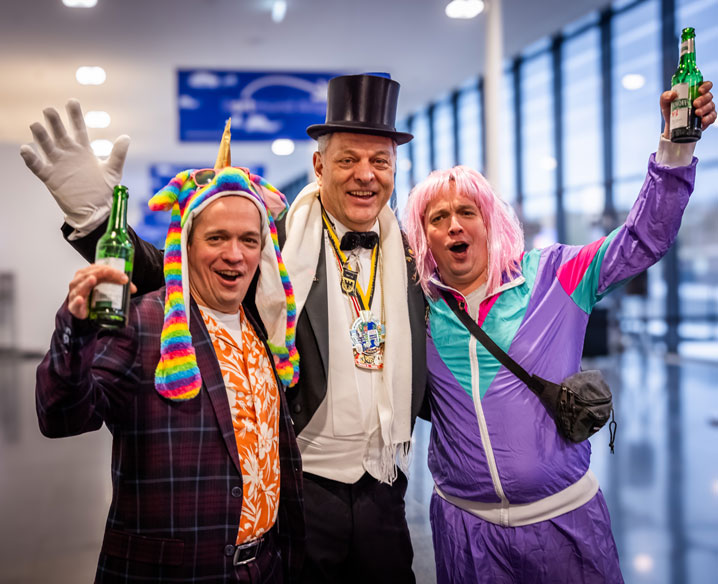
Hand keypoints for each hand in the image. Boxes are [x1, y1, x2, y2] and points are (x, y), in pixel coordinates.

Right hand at [19, 99, 130, 228]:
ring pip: (47, 147)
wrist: (97, 211)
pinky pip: (38, 166)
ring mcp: (59, 164)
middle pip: (60, 134)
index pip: (78, 128)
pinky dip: (31, 159)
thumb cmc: (105, 190)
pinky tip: (26, 149)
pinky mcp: (51, 178)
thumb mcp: (113, 171)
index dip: (75, 115)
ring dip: (41, 137)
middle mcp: (69, 154)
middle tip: (49, 109)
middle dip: (55, 122)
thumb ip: (118, 154)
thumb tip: (126, 137)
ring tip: (35, 125)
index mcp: (84, 150)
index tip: (72, 101)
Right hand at [68, 264, 136, 319]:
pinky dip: (77, 302)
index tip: (124, 277)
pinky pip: (74, 304)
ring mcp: (75, 293)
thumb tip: (133, 288)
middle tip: (112, 274)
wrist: (83, 309)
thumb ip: (120, 286)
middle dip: (101, 273)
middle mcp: (79, 281)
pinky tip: (80, 299)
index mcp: (87, 273)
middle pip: (89, 274)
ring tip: (93, 279)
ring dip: (87, 283)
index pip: (98, 268)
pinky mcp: (74, 307)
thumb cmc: (93, 294)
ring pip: (80, 286)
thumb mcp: (107, 287)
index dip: (111, 270)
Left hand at [661, 80, 715, 138]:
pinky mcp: (707, 118)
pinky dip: (708, 118)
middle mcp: (703, 99)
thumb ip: (665, 96)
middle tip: (695, 104)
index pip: (706, 85)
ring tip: (696, 113)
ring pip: (710, 106)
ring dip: (705, 109)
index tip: (700, 90)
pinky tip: (702, 120)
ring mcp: (706, 108)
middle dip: (703, 99)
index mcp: (695, 92)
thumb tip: (672, 94)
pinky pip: (712, 117)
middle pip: (709, 96)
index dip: (705, 86)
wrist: (672, 126)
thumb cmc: (670, 111)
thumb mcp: (665, 103)